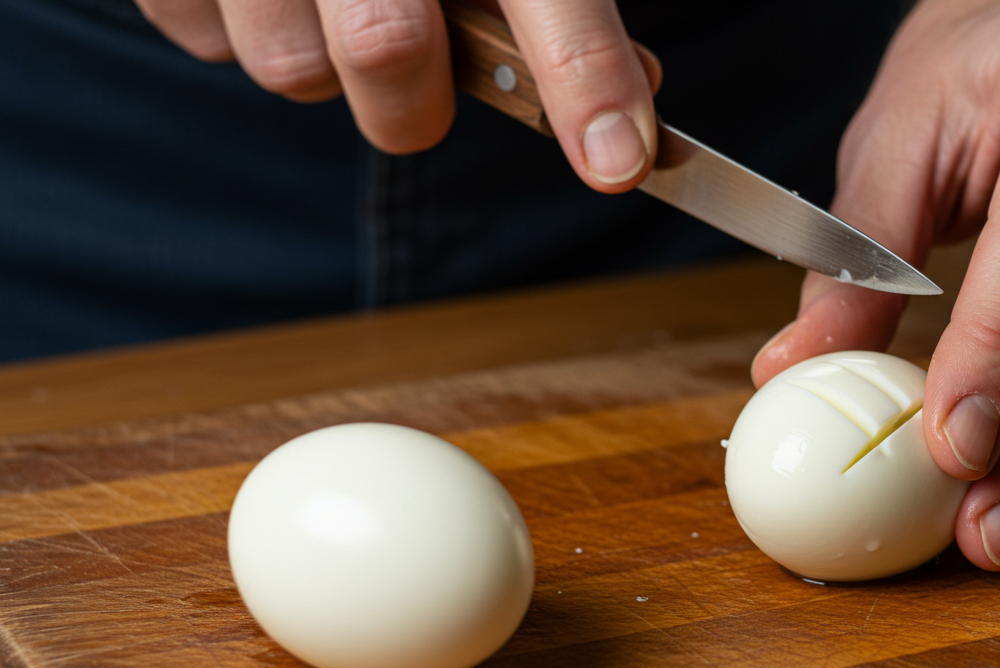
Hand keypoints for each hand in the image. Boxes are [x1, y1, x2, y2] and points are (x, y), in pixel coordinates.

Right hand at [137, 0, 660, 189]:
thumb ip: (554, 7)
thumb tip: (628, 95)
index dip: (583, 75)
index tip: (617, 161)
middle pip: (387, 53)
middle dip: (412, 105)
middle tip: (417, 77)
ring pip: (293, 70)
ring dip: (322, 61)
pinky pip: (213, 44)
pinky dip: (249, 29)